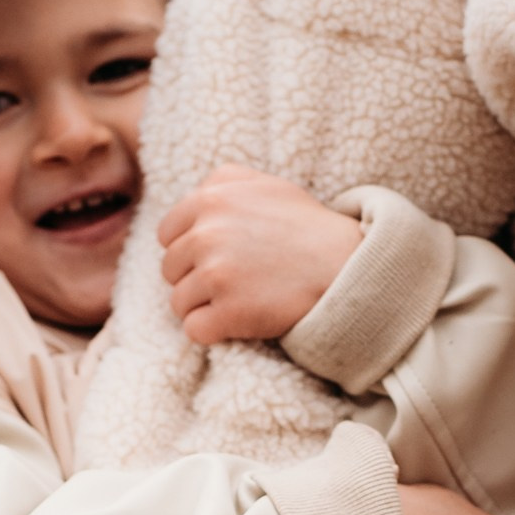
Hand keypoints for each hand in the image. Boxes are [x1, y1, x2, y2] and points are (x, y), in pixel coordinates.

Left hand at [158, 165, 362, 345]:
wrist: (346, 267)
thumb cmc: (306, 227)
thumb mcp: (266, 185)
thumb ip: (223, 183)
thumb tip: (189, 196)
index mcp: (210, 199)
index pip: (168, 235)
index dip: (189, 251)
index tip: (217, 259)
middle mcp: (206, 234)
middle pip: (170, 269)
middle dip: (195, 279)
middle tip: (234, 282)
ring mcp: (216, 274)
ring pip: (178, 302)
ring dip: (204, 307)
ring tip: (240, 301)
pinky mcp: (228, 312)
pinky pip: (194, 330)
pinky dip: (212, 332)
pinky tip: (237, 322)